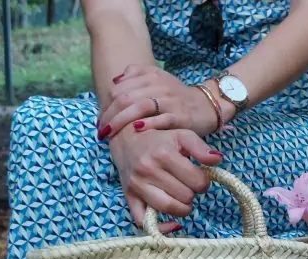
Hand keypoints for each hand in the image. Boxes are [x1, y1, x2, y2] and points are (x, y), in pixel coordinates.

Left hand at [98, 65, 219, 139]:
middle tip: (101, 131)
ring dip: (121, 121)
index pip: (118, 88)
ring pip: (140, 106)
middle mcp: (159, 85)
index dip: (105, 104)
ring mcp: (171, 101)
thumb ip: (137, 75)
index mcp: (150, 76)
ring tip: (110, 134)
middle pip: (125, 97)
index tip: (100, 120)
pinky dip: (148, 124)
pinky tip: (135, 130)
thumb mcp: (158, 80)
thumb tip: (115, 80)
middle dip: (109, 115)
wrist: (207, 106)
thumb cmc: (177, 98)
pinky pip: (162, 119)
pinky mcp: (182, 117)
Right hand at [109, 127, 223, 231]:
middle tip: (187, 185)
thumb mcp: (182, 135)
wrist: (127, 138)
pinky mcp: (130, 197)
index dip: (204, 182)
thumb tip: (217, 160)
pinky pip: (144, 222)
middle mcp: (148, 170)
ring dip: (182, 208)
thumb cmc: (159, 139)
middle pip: (186, 196)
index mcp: (164, 154)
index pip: (198, 181)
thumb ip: (201, 147)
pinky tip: (173, 223)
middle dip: (192, 193)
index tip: (198, 177)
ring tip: (181, 198)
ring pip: (170, 208)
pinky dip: (161, 227)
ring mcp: (137, 185)